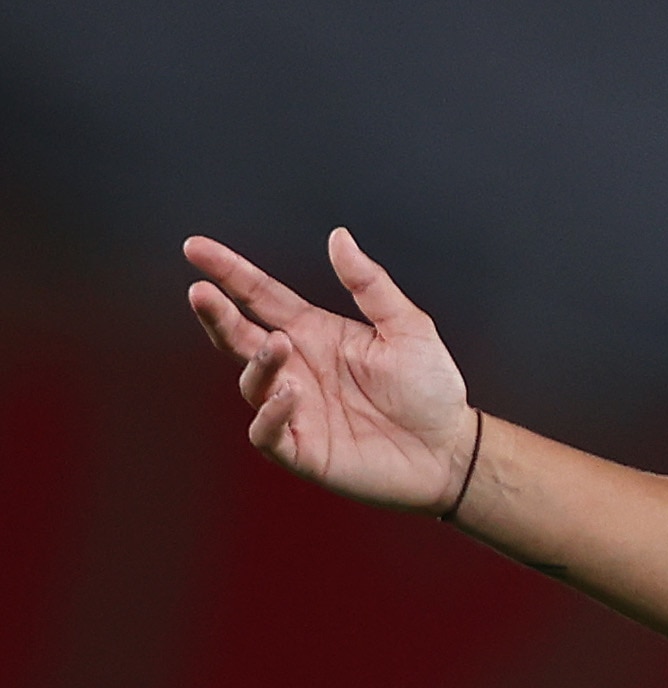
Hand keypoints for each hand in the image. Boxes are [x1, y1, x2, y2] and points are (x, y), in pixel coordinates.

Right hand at [184, 229, 479, 511]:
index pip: (260, 297)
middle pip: (239, 335)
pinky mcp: (303, 449)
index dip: (228, 272)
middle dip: (216, 313)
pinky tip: (290, 394)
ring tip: (279, 345)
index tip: (196, 248)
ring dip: (258, 362)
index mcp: (314, 333)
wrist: (452, 450)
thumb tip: (339, 237)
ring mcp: (295, 409)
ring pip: (251, 381)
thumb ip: (370, 285)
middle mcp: (296, 367)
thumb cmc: (431, 390)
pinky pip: (268, 432)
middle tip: (201, 292)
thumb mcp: (408, 328)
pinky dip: (270, 414)